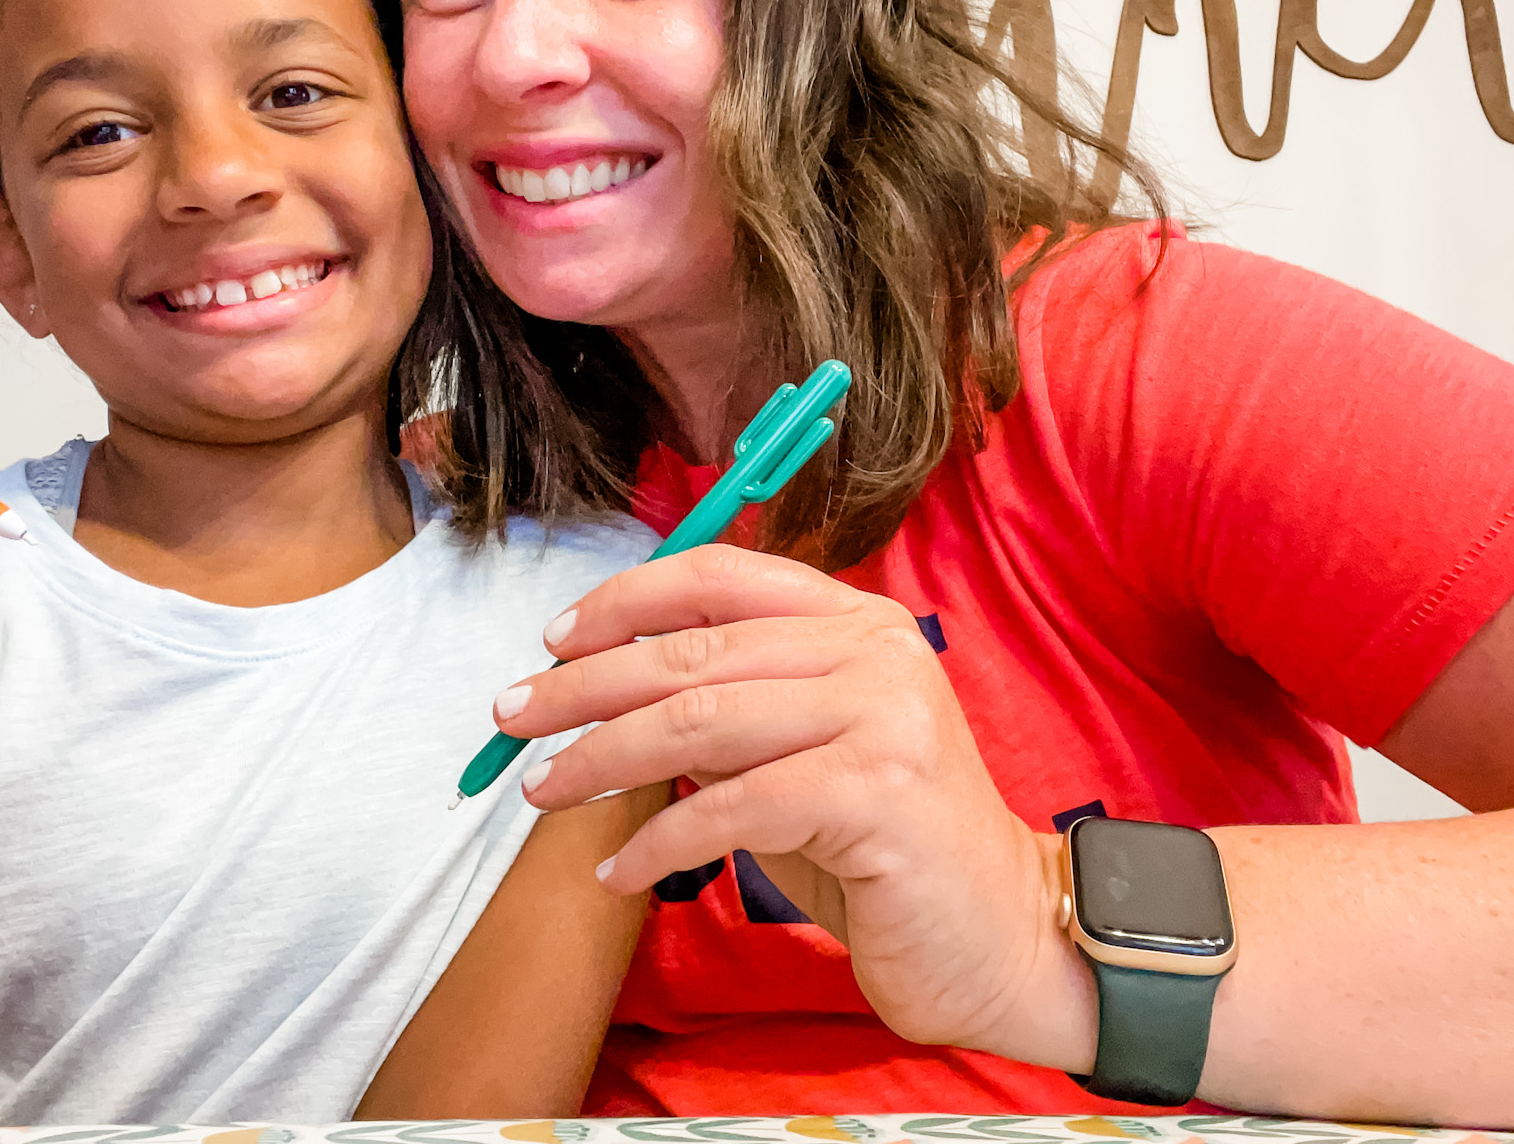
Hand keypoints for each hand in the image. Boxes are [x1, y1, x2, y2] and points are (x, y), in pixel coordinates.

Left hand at [501, 545, 1092, 1069]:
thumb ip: (729, 705)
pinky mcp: (878, 792)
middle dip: (584, 685)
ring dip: (601, 759)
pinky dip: (658, 843)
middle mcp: (874, 649)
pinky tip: (618, 870)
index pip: (719, 576)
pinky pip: (731, 808)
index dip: (625, 600)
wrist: (1000, 936)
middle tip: (513, 716)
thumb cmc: (884, 848)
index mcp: (856, 619)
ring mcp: (883, 715)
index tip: (553, 640)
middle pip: (692, 650)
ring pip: (699, 722)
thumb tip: (604, 683)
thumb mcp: (798, 751)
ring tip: (544, 791)